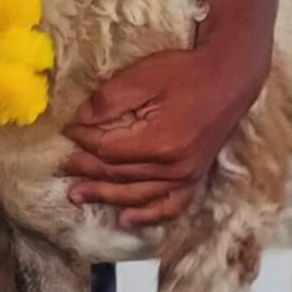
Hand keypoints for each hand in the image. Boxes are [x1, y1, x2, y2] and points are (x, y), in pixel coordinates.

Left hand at [60, 47, 265, 227]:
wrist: (229, 75)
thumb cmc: (185, 72)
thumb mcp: (141, 76)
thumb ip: (107, 100)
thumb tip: (80, 121)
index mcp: (159, 141)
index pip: (108, 150)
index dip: (83, 141)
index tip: (67, 131)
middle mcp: (173, 167)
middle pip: (118, 175)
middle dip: (86, 170)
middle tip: (62, 167)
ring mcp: (187, 175)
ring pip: (137, 195)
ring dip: (105, 196)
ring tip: (78, 196)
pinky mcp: (195, 176)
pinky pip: (170, 205)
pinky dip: (148, 215)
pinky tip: (126, 219)